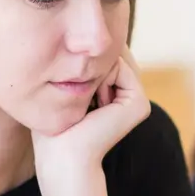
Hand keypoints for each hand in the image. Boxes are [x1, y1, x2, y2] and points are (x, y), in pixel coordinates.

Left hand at [32, 46, 150, 188]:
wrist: (62, 156)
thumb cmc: (54, 127)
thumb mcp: (63, 89)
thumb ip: (77, 66)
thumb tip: (81, 39)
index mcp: (115, 94)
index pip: (102, 57)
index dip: (82, 60)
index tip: (66, 88)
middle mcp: (130, 95)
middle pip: (110, 54)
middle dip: (89, 63)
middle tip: (75, 95)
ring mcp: (138, 99)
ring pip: (114, 57)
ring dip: (92, 71)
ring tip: (84, 102)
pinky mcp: (140, 103)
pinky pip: (120, 67)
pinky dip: (101, 76)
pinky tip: (93, 103)